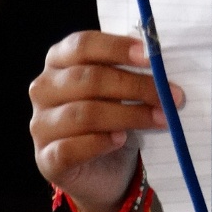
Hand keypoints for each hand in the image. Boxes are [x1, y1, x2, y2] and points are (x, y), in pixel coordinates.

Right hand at [29, 31, 183, 211]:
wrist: (104, 167)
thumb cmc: (114, 114)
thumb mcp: (122, 87)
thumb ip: (134, 70)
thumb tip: (161, 63)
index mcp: (60, 59)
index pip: (83, 45)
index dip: (117, 48)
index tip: (150, 56)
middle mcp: (44, 88)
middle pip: (89, 80)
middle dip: (135, 86)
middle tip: (171, 95)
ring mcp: (41, 124)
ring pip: (85, 114)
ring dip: (130, 115)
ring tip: (161, 118)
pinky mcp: (46, 158)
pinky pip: (71, 148)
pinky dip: (100, 143)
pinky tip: (121, 139)